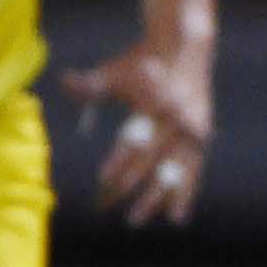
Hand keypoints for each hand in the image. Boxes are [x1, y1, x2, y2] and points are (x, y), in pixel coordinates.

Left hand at [57, 36, 214, 226]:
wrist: (186, 46)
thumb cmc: (141, 61)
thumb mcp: (115, 70)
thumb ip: (91, 82)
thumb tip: (65, 80)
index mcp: (154, 101)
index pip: (134, 137)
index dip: (119, 158)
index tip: (102, 178)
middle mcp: (176, 118)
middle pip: (151, 159)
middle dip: (128, 185)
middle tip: (106, 206)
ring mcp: (192, 130)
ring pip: (174, 171)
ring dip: (154, 198)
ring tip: (135, 220)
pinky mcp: (201, 138)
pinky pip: (193, 171)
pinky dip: (184, 194)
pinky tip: (175, 218)